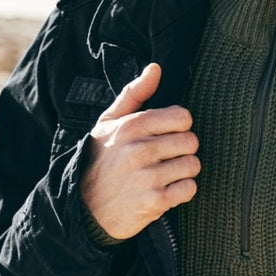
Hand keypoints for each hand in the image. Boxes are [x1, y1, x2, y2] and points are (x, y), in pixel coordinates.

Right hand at [79, 63, 198, 239]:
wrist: (82, 208)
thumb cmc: (101, 160)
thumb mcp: (109, 123)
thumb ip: (135, 94)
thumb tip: (155, 68)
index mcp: (132, 126)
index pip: (182, 117)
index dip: (178, 126)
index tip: (166, 135)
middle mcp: (139, 150)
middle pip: (191, 141)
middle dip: (182, 149)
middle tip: (165, 157)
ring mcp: (147, 177)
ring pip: (193, 165)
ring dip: (183, 171)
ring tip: (164, 174)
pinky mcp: (154, 202)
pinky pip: (189, 189)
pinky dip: (181, 191)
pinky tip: (165, 191)